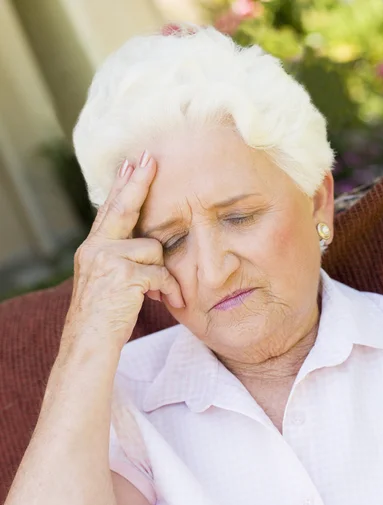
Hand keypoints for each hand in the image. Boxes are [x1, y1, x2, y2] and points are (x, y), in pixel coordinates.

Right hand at [63, 150, 184, 349]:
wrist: (88, 344)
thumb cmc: (103, 317)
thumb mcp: (107, 282)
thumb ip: (121, 259)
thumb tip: (148, 247)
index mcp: (92, 249)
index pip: (110, 212)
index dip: (122, 187)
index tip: (132, 164)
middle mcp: (95, 249)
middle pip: (123, 208)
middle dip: (138, 182)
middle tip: (150, 157)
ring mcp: (107, 260)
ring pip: (153, 249)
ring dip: (162, 273)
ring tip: (159, 294)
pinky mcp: (124, 275)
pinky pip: (161, 273)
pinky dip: (169, 289)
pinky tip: (167, 301)